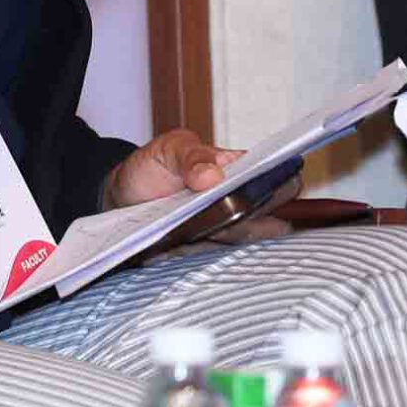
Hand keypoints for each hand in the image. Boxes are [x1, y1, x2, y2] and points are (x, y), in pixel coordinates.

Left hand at [101, 128, 296, 243]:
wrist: (122, 194)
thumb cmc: (153, 165)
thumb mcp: (169, 149)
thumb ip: (191, 157)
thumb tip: (213, 175)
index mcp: (239, 169)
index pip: (277, 180)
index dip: (284, 186)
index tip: (274, 194)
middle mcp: (238, 202)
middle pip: (264, 218)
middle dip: (249, 222)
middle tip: (219, 217)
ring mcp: (221, 229)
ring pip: (235, 242)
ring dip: (215, 238)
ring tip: (188, 230)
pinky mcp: (200, 249)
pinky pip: (205, 258)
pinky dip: (188, 252)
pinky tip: (169, 245)